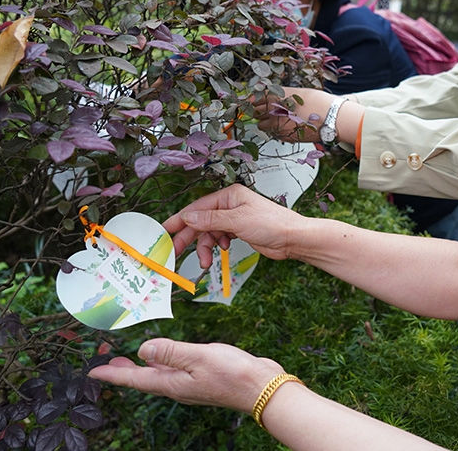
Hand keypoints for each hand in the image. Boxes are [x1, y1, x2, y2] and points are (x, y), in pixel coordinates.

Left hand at [88, 338, 282, 413]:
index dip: (113, 375)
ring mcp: (192, 383)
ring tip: (132, 360)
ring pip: (161, 375)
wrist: (262, 388)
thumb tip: (143, 349)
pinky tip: (169, 358)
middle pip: (145, 379)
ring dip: (144, 366)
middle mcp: (178, 386)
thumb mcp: (199, 357)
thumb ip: (171, 352)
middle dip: (125, 371)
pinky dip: (166, 362)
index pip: (136, 379)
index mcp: (173, 383)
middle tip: (107, 362)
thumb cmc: (233, 374)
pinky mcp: (205, 378)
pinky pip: (177, 370)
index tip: (93, 372)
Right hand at [163, 184, 302, 267]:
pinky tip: (223, 250)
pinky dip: (217, 246)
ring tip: (205, 261)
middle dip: (188, 238)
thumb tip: (187, 218)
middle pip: (201, 221)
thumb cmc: (271, 223)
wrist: (293, 238)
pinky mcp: (240, 231)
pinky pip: (220, 238)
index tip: (164, 231)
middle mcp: (230, 205)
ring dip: (204, 247)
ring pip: (209, 233)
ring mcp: (235, 218)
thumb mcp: (237, 221)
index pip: (197, 208)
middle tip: (175, 252)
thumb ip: (210, 220)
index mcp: (229, 195)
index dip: (180, 220)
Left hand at [254, 87, 329, 141]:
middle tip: (269, 110)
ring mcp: (278, 126)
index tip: (257, 101)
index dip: (256, 100)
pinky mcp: (284, 137)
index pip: (257, 98)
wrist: (331, 118)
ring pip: (261, 125)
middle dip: (260, 111)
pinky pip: (274, 134)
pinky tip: (290, 126)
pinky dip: (278, 131)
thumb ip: (281, 95)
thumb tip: (268, 97)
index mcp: (276, 97)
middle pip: (256, 112)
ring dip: (267, 122)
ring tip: (280, 119)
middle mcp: (274, 112)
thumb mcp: (298, 92)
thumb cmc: (319, 103)